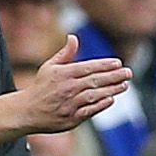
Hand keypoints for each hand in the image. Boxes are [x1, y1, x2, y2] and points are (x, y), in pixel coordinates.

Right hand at [0, 34, 130, 143]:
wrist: (28, 111)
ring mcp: (70, 103)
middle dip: (114, 76)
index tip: (118, 62)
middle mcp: (68, 88)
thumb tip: (73, 37)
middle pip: (95, 80)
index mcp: (63, 74)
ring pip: (95, 95)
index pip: (88, 67)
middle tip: (128, 73)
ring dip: (111, 90)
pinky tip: (111, 99)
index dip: (104, 65)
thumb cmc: (40, 87)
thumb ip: (65, 53)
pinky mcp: (71, 118)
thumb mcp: (49, 67)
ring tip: (124, 85)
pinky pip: (90, 110)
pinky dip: (101, 105)